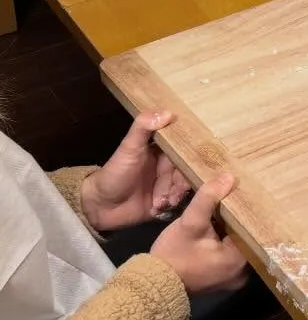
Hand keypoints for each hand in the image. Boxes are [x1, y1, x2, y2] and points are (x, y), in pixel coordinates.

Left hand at [81, 111, 190, 231]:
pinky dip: (170, 204)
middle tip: (173, 189)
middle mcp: (168, 166)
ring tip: (161, 201)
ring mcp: (167, 184)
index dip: (191, 154)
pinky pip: (178, 201)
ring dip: (175, 194)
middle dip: (181, 181)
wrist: (100, 206)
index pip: (185, 148)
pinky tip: (157, 207)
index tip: (195, 161)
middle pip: (187, 169)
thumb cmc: (114, 173)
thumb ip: (143, 128)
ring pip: (183, 186)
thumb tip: (169, 112)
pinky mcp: (165, 201)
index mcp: (162, 150)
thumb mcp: (128, 148)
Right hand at [150, 173, 248, 295]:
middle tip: (240, 197)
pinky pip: (231, 254)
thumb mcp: (189, 223)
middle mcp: (243, 273)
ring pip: (239, 245)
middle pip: (247, 237)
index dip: (247, 210)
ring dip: (233, 230)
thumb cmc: (172, 255)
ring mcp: (233, 278)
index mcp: (239, 261)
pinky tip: (222, 225)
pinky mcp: (222, 278)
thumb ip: (208, 199)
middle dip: (240, 219)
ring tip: (233, 207)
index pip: (253, 229)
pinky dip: (226, 241)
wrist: (151, 284)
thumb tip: (229, 177)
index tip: (246, 194)